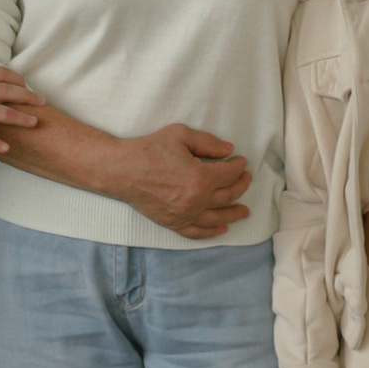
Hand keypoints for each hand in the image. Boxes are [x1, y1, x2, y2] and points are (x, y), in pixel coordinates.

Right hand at [123, 123, 250, 241]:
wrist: (122, 170)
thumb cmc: (150, 149)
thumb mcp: (181, 135)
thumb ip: (208, 143)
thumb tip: (229, 150)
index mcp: (200, 178)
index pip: (229, 174)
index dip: (239, 166)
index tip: (241, 160)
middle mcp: (196, 200)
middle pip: (228, 195)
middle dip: (241, 185)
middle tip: (246, 178)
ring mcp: (185, 214)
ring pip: (217, 217)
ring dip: (234, 213)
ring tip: (245, 211)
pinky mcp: (173, 223)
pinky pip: (197, 232)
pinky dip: (212, 231)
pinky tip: (222, 228)